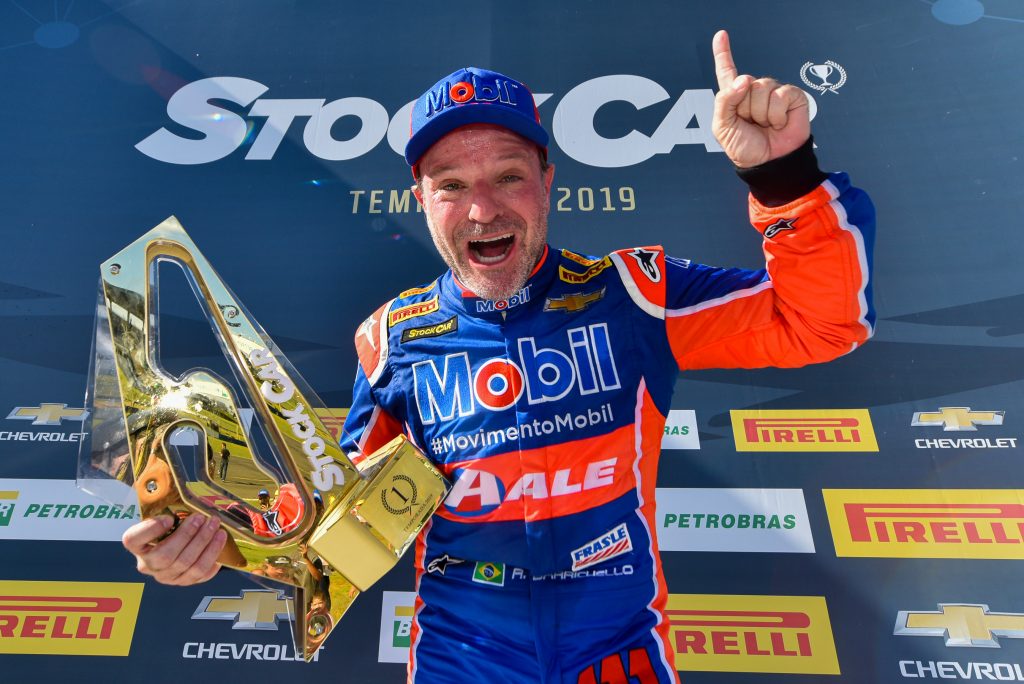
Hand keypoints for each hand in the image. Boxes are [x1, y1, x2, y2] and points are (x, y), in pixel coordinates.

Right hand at [122, 514, 225, 585]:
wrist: (178, 549)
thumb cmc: (170, 529)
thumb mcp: (163, 518)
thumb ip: (169, 510)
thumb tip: (188, 498)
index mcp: (137, 546)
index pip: (133, 539)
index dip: (150, 529)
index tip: (168, 518)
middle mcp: (148, 565)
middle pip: (165, 555)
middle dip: (187, 534)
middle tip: (202, 518)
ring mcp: (166, 576)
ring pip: (186, 564)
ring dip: (204, 543)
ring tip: (216, 527)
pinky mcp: (183, 581)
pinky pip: (200, 574)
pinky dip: (212, 557)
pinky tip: (219, 543)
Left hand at [712, 29, 809, 167]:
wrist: (768, 163)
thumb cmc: (744, 147)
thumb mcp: (722, 127)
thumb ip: (724, 101)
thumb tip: (744, 80)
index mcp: (734, 96)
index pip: (727, 71)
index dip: (723, 53)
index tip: (721, 35)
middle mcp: (754, 90)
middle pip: (745, 83)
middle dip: (745, 108)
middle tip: (751, 124)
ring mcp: (774, 92)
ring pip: (761, 88)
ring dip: (760, 113)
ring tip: (765, 125)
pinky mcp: (792, 96)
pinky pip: (780, 95)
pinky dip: (776, 114)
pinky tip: (779, 124)